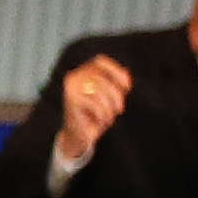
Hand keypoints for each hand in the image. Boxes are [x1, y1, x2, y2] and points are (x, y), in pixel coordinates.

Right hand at [54, 53, 132, 167]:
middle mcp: (74, 77)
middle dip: (115, 94)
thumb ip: (115, 83)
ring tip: (109, 117)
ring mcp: (70, 88)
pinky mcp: (70, 101)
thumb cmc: (95, 115)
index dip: (116, 71)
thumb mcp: (109, 96)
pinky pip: (94, 103)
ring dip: (109, 106)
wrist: (78, 136)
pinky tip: (101, 120)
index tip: (127, 87)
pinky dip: (102, 114)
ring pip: (98, 90)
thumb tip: (125, 74)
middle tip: (119, 109)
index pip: (100, 61)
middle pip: (102, 77)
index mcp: (82, 71)